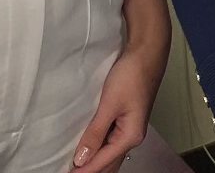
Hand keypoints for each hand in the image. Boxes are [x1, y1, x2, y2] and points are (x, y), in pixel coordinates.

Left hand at [72, 39, 167, 172]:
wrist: (146, 53)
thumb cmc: (132, 75)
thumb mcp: (109, 104)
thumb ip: (95, 133)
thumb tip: (82, 158)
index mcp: (130, 136)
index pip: (102, 162)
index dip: (83, 170)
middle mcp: (131, 137)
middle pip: (108, 163)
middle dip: (89, 169)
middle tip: (67, 170)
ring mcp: (128, 128)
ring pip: (109, 153)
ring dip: (93, 159)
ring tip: (73, 162)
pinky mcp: (125, 119)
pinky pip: (109, 141)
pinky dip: (97, 147)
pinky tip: (86, 145)